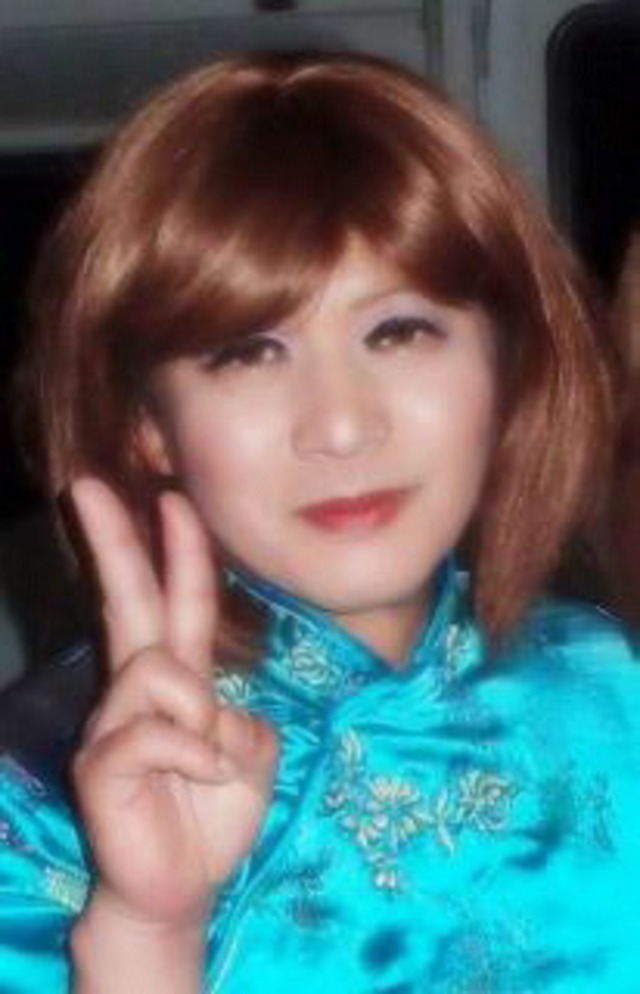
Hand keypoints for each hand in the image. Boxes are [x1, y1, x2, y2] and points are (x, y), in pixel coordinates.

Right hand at [70, 478, 278, 929]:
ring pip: (157, 669)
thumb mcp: (251, 755)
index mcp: (177, 681)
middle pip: (128, 602)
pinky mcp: (99, 762)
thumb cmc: (213, 814)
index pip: (177, 602)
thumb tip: (211, 709)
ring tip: (209, 762)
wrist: (181, 888)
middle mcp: (137, 690)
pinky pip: (154, 731)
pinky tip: (202, 780)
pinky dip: (194, 755)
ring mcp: (112, 723)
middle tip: (85, 484)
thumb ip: (241, 717)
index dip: (178, 551)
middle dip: (112, 540)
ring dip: (200, 715)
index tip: (173, 497)